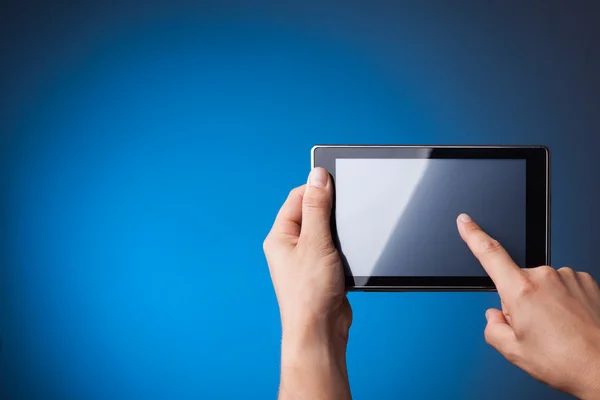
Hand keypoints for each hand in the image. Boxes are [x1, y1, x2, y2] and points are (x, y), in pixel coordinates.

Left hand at [263, 167, 351, 399]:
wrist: (319, 330)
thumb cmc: (310, 292)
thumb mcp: (316, 242)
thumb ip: (318, 208)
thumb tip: (318, 176)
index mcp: (280, 236)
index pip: (297, 198)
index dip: (316, 187)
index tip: (337, 181)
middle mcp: (289, 246)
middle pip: (312, 213)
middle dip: (330, 209)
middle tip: (346, 209)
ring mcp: (305, 259)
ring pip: (325, 231)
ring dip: (338, 229)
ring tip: (345, 237)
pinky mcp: (321, 271)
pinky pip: (333, 248)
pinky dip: (343, 246)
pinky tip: (349, 252)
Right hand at [457, 214, 599, 398]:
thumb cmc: (567, 361)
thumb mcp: (514, 352)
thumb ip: (493, 328)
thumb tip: (495, 316)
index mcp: (521, 292)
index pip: (490, 254)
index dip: (473, 235)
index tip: (465, 221)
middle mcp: (544, 278)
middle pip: (516, 281)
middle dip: (518, 302)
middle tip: (534, 329)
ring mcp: (567, 277)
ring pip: (540, 285)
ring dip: (542, 302)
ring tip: (557, 329)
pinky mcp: (585, 281)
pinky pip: (562, 286)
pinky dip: (561, 301)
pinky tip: (569, 321)